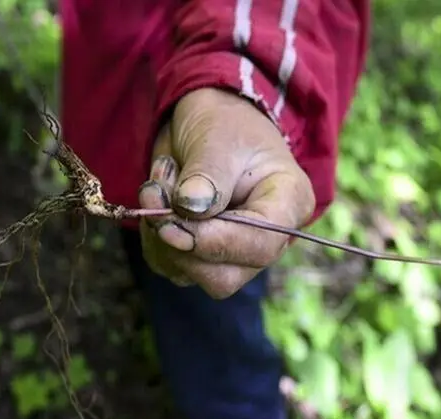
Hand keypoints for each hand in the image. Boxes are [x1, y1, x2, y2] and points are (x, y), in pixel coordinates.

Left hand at [138, 88, 315, 298]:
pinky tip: (160, 197)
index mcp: (288, 204)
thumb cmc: (224, 123)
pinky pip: (168, 264)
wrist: (208, 121)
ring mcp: (234, 253)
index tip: (172, 222)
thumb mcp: (218, 138)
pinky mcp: (201, 256)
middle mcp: (266, 239)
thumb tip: (189, 208)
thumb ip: (207, 175)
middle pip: (225, 276)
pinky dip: (152, 235)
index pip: (260, 245)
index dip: (214, 242)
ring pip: (191, 274)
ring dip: (159, 233)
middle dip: (179, 243)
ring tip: (160, 183)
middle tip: (155, 193)